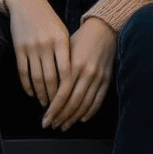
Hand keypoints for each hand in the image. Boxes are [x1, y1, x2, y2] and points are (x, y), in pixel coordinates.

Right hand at [5, 0, 72, 109]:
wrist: (27, 3)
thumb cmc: (49, 20)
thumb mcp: (62, 33)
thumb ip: (67, 53)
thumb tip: (70, 80)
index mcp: (62, 40)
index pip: (66, 71)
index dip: (67, 89)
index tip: (69, 101)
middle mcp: (47, 44)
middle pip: (51, 78)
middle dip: (54, 97)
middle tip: (56, 108)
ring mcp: (31, 46)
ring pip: (36, 78)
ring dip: (41, 94)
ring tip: (44, 103)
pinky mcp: (19, 48)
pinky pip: (23, 72)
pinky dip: (27, 85)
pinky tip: (31, 93)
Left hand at [42, 17, 116, 131]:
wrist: (103, 28)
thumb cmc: (80, 38)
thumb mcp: (65, 50)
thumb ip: (58, 70)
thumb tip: (47, 91)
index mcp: (74, 64)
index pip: (62, 94)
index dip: (53, 109)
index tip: (45, 118)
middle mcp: (87, 73)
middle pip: (73, 102)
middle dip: (61, 117)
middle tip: (52, 125)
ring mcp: (98, 77)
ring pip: (85, 104)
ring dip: (73, 118)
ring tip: (64, 125)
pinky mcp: (107, 79)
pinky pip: (98, 100)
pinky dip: (90, 112)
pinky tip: (81, 118)